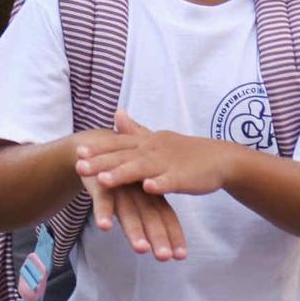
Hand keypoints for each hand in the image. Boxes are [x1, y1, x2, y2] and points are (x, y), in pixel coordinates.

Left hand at [74, 110, 234, 198]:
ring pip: (142, 169)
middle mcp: (154, 150)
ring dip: (123, 174)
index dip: (99, 148)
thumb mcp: (158, 138)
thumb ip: (135, 130)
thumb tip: (117, 113)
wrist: (220, 158)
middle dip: (101, 162)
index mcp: (147, 143)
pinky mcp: (183, 177)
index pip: (118, 144)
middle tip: (79, 167)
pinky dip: (160, 184)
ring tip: (104, 180)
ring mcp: (168, 164)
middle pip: (124, 156)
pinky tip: (149, 188)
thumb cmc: (187, 152)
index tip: (78, 151)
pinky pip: (170, 180)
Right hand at [80, 169, 186, 259]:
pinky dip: (103, 212)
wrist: (97, 145)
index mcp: (150, 193)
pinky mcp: (100, 183)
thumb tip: (160, 243)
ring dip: (135, 230)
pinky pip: (103, 199)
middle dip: (158, 237)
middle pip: (151, 217)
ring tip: (142, 249)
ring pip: (129, 211)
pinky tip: (104, 227)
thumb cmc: (122, 175)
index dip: (173, 235)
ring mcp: (120, 187)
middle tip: (165, 257)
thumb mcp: (138, 192)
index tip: (181, 256)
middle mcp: (138, 191)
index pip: (166, 216)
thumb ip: (150, 213)